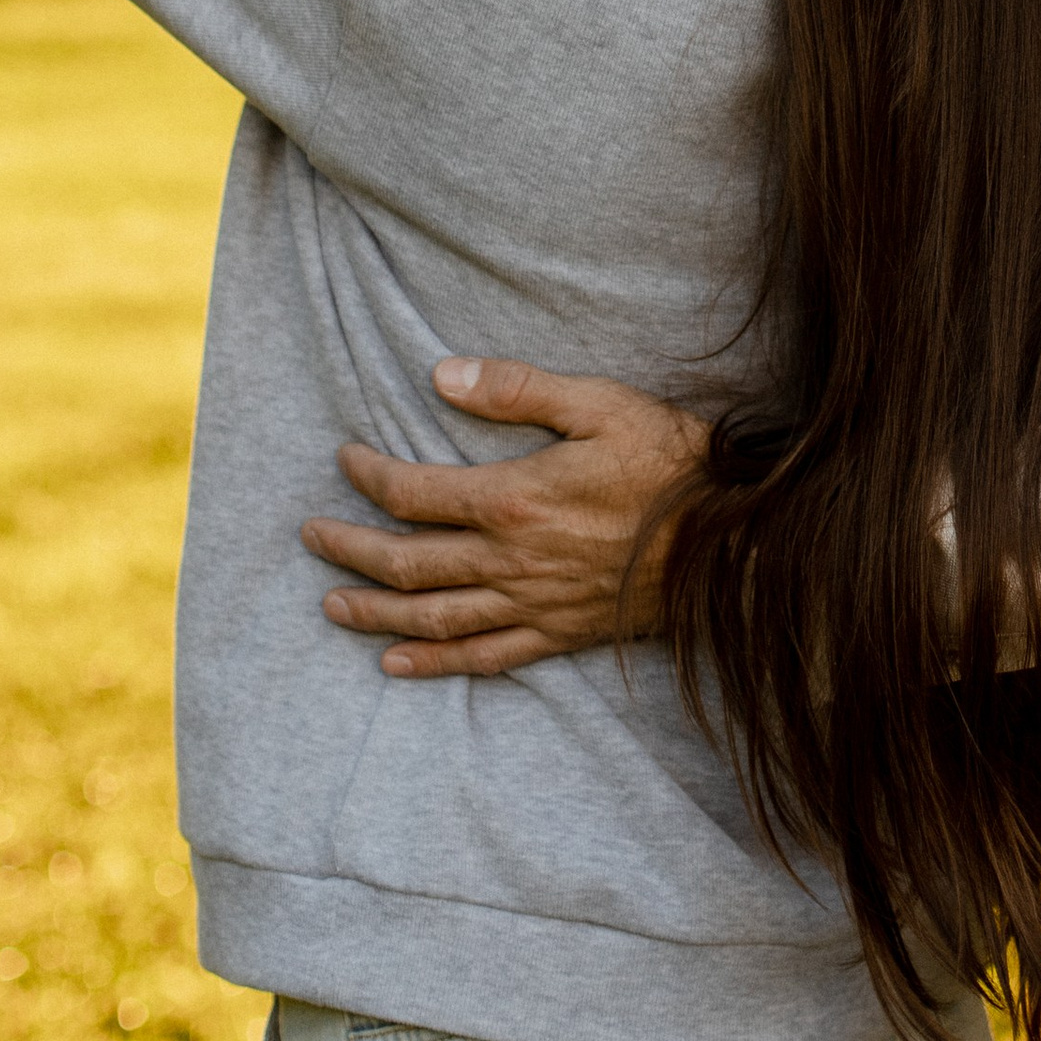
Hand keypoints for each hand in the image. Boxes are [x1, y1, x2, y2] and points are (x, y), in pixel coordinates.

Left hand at [303, 360, 709, 676]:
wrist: (729, 540)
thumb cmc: (668, 462)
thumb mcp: (598, 404)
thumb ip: (516, 390)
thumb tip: (442, 374)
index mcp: (513, 499)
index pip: (414, 493)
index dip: (369, 476)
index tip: (345, 459)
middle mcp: (510, 560)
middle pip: (407, 562)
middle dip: (350, 549)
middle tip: (311, 537)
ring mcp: (531, 604)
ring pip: (432, 616)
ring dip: (374, 613)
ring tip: (331, 606)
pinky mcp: (556, 634)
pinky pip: (481, 657)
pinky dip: (433, 663)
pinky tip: (398, 665)